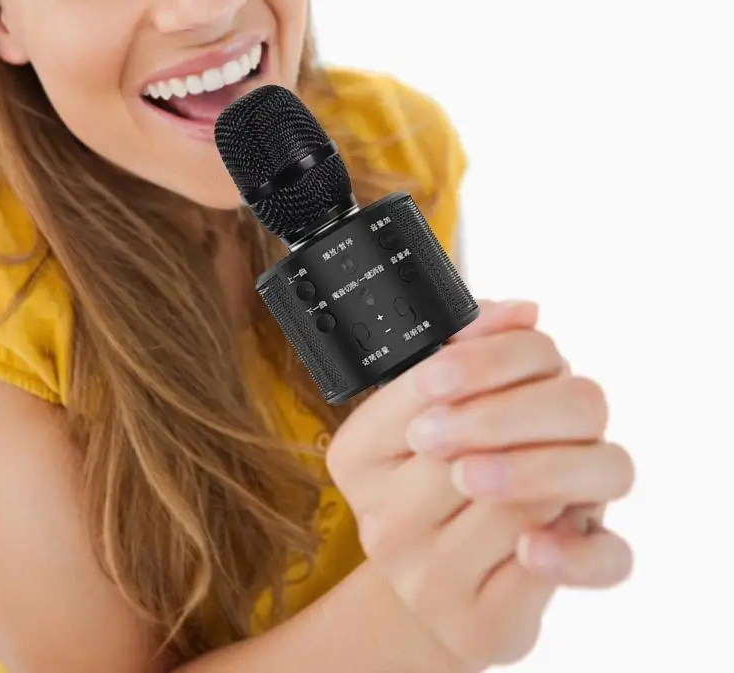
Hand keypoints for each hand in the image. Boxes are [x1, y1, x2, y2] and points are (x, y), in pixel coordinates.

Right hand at [325, 299, 634, 671]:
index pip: (429, 387)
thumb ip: (465, 352)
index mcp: (357, 454)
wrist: (431, 595)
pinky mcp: (485, 624)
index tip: (516, 346)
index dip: (489, 361)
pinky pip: (560, 565)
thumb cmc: (431, 487)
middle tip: (547, 407)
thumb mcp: (427, 410)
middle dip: (533, 417)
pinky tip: (558, 526)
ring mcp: (430, 577)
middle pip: (483, 445)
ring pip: (531, 501)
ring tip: (555, 463)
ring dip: (559, 472)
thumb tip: (523, 310)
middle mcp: (384, 519)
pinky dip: (577, 542)